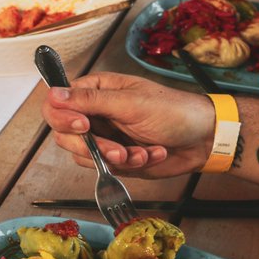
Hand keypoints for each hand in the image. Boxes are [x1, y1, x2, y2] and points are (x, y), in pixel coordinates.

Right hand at [41, 72, 212, 177]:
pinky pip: (104, 167)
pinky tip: (149, 155)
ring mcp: (104, 136)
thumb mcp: (131, 103)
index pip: (57, 103)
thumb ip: (90, 100)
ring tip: (141, 153)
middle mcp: (95, 113)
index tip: (83, 126)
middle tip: (117, 150)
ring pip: (83, 155)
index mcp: (96, 90)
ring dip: (114, 158)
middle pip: (65, 134)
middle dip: (93, 146)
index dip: (63, 117)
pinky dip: (129, 165)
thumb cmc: (175, 111)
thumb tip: (53, 93)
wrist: (204, 139)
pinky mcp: (115, 158)